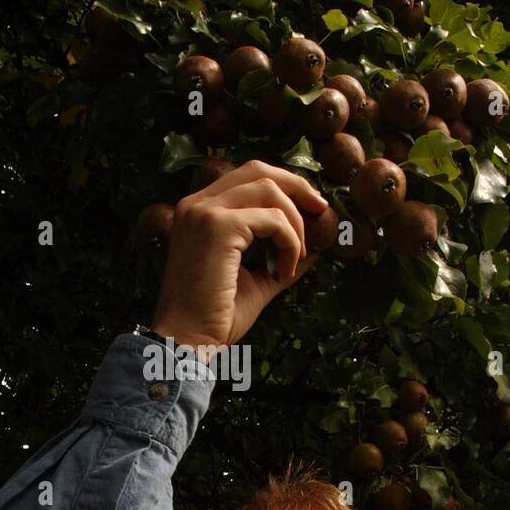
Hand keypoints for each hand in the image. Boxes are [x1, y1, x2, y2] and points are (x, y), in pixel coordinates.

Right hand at [151, 160, 329, 354]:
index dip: (283, 186)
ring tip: (297, 255)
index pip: (246, 177)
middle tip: (320, 210)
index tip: (310, 208)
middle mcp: (197, 203)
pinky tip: (284, 271)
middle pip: (259, 170)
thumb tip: (315, 248)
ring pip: (270, 190)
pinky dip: (289, 241)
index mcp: (199, 210)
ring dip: (295, 222)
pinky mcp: (218, 227)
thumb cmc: (215, 316)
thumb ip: (280, 257)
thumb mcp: (255, 279)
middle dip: (297, 187)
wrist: (188, 339)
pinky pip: (273, 219)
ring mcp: (205, 212)